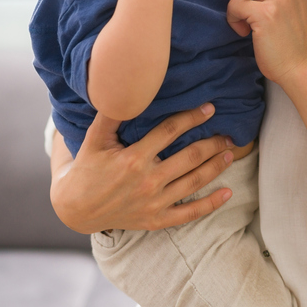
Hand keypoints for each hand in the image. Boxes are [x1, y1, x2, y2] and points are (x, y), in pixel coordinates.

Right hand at [48, 103, 236, 232]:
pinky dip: (211, 204)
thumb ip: (111, 114)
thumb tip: (122, 86)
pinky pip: (189, 213)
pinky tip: (228, 193)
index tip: (209, 109)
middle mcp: (147, 181)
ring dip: (215, 166)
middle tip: (228, 133)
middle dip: (212, 143)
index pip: (170, 131)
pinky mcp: (156, 220)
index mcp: (134, 158)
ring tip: (230, 153)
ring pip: (194, 182)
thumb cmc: (87, 169)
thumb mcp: (94, 139)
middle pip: (189, 157)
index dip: (192, 118)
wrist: (75, 209)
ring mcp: (154, 203)